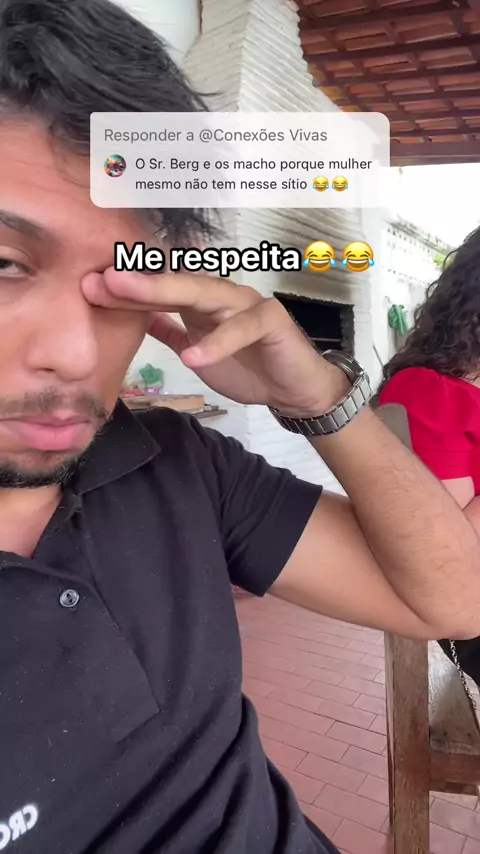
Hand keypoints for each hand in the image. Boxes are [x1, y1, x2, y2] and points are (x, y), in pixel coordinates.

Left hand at [82, 268, 350, 415]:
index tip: (88, 288)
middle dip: (138, 279)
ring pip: (206, 292)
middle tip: (102, 277)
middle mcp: (222, 295)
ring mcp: (247, 304)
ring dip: (167, 291)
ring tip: (129, 294)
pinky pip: (244, 328)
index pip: (160, 290)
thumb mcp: (197, 350)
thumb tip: (136, 317)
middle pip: (176, 282)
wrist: (294, 389)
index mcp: (201, 302)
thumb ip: (170, 331)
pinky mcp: (272, 321)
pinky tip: (192, 355)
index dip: (126, 290)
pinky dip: (218, 342)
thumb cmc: (248, 366)